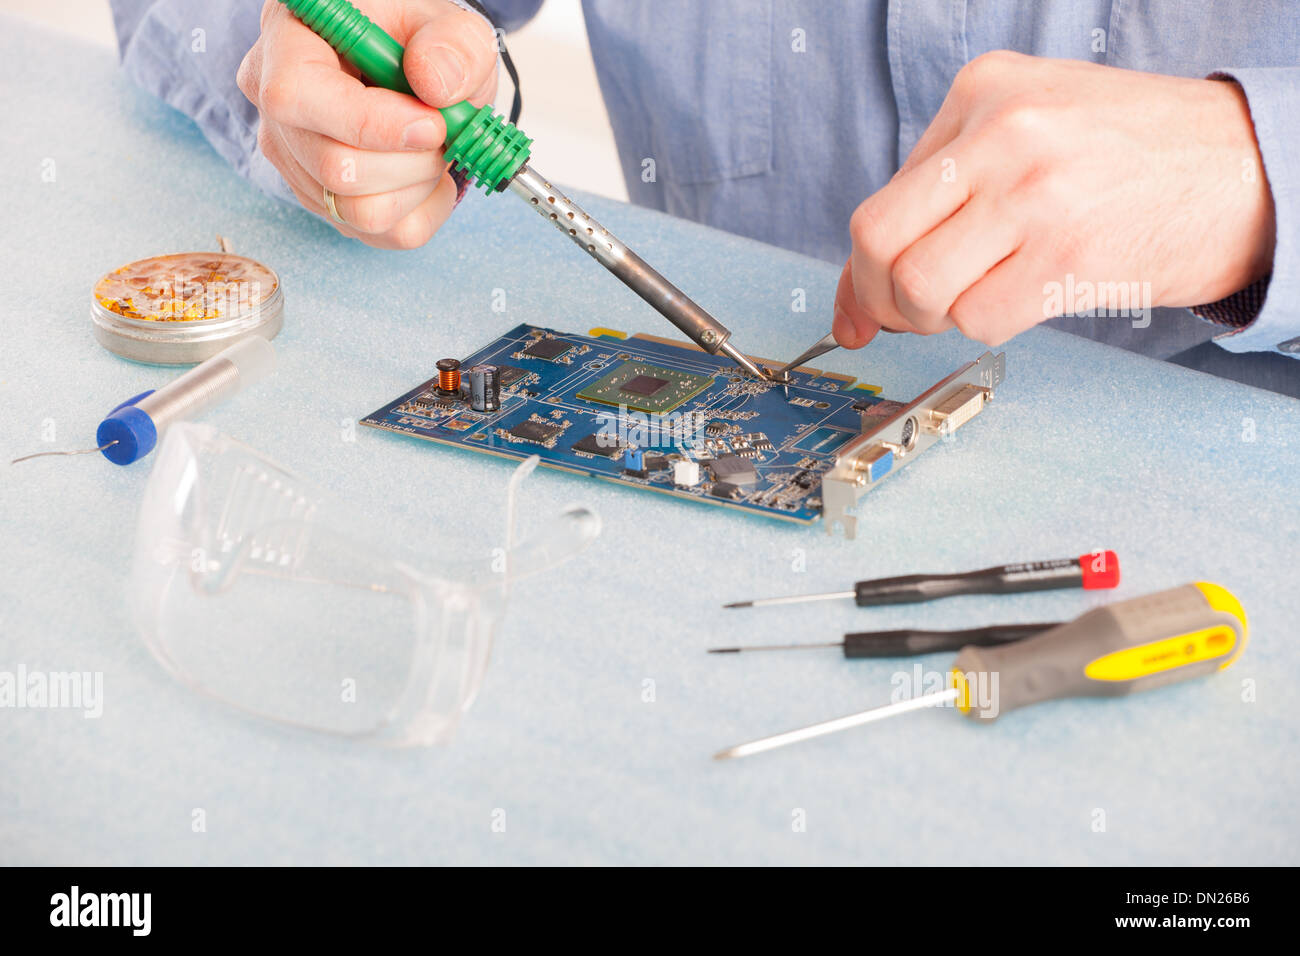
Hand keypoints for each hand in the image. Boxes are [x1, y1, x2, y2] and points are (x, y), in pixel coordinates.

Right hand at [238, 0, 497, 248]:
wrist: (422, 80)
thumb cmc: (423, 45)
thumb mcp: (453, 25)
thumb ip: (455, 44)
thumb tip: (435, 85)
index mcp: (290, 40)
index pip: (295, 95)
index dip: (368, 123)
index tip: (432, 124)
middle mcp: (278, 108)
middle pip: (333, 168)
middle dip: (410, 161)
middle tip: (444, 131)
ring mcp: (295, 162)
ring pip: (358, 212)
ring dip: (418, 187)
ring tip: (434, 149)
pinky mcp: (324, 202)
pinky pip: (381, 235)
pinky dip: (422, 209)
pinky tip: (426, 173)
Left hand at [833, 51, 1276, 347]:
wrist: (1247, 168)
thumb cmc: (1132, 154)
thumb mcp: (1028, 128)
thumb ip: (943, 191)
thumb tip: (857, 293)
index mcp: (982, 91)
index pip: (880, 199)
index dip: (860, 270)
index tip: (861, 306)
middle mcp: (1002, 133)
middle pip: (879, 242)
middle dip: (878, 297)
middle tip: (903, 315)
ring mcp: (1035, 193)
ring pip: (918, 287)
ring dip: (928, 318)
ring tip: (968, 303)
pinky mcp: (1067, 254)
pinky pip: (977, 318)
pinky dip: (982, 326)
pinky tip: (1017, 302)